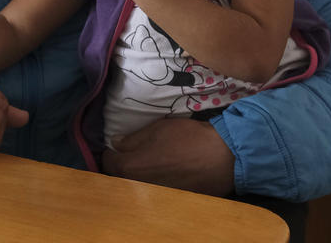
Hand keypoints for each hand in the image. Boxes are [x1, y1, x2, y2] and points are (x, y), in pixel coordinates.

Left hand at [101, 118, 234, 195]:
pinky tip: (165, 172)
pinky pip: (155, 191)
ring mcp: (155, 196)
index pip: (108, 162)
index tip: (118, 145)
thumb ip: (132, 139)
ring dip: (138, 175)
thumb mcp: (157, 129)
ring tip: (149, 162)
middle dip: (122, 165)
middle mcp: (139, 187)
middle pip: (121, 177)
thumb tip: (116, 143)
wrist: (222, 158)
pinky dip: (155, 182)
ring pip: (137, 186)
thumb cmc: (188, 139)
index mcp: (131, 167)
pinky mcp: (171, 201)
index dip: (111, 151)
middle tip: (132, 153)